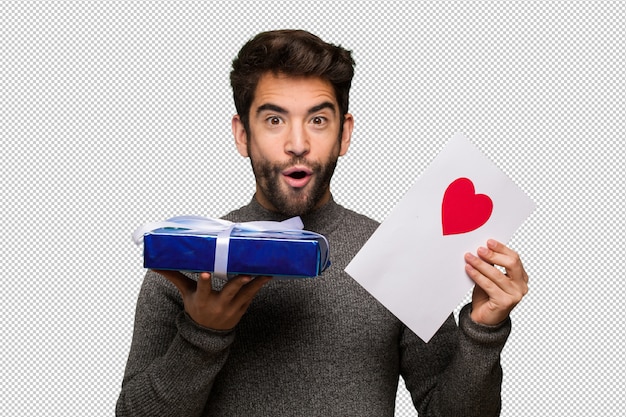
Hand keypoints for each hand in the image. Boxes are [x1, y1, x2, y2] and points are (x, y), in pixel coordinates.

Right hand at [153, 270, 271, 329]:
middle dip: (237, 284)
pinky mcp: (242, 308)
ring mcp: (232, 308)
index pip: (203, 290)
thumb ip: (174, 277)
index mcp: (202, 301)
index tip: (206, 273)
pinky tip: (267, 274)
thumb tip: (153, 266)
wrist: (208, 334)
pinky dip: (259, 286)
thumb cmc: (196, 308)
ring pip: (245, 294)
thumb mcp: (186, 294)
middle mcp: (218, 305)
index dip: (204, 282)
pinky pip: (252, 296)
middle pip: (229, 293)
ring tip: (266, 272)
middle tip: (246, 274)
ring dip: (256, 283)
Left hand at [464, 239, 527, 325]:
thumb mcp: (490, 277)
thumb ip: (491, 265)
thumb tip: (482, 249)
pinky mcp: (505, 302)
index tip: (488, 242)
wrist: (484, 319)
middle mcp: (522, 286)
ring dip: (481, 264)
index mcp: (522, 277)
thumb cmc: (487, 296)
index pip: (515, 258)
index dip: (502, 249)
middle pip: (511, 264)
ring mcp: (515, 295)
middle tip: (479, 249)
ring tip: (469, 257)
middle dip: (494, 255)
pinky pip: (489, 285)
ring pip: (497, 274)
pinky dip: (477, 275)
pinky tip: (469, 269)